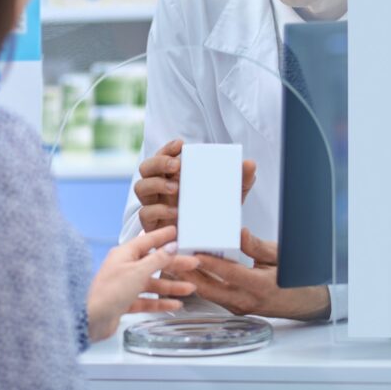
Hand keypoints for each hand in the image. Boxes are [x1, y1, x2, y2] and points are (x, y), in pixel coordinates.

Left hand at [86, 225, 199, 341]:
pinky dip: (160, 302)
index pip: (148, 240)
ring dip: (171, 286)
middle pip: (153, 263)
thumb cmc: (108, 292)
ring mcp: (124, 285)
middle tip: (192, 263)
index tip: (176, 232)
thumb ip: (157, 259)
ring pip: (152, 283)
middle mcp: (124, 267)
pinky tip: (174, 304)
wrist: (91, 319)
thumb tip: (171, 247)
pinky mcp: (125, 302)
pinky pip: (147, 300)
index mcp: (124, 254)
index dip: (163, 236)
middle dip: (173, 264)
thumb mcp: (138, 272)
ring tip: (189, 288)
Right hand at [135, 139, 257, 231]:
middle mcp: (160, 188)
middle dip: (159, 162)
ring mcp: (154, 205)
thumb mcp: (231, 196)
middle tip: (177, 166)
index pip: (163, 155)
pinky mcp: (153, 225)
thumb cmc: (216, 214)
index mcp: (174, 176)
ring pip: (140, 187)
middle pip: (146, 168)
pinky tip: (175, 212)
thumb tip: (250, 163)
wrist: (209, 245)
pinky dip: (159, 210)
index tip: (181, 144)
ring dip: (156, 184)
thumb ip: (241, 179)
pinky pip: (145, 214)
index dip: (167, 148)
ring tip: (176, 188)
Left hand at [171, 228, 330, 320]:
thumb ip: (256, 246)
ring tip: (172, 263)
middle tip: (171, 257)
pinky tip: (190, 272)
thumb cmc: (296, 278)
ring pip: (209, 294)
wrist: (307, 302)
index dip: (209, 262)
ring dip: (191, 279)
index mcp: (260, 286)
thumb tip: (239, 233)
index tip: (192, 250)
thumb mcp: (280, 256)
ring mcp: (240, 307)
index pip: (229, 273)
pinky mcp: (236, 308)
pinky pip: (214, 296)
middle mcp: (247, 300)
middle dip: (188, 273)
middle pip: (210, 288)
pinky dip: (201, 283)